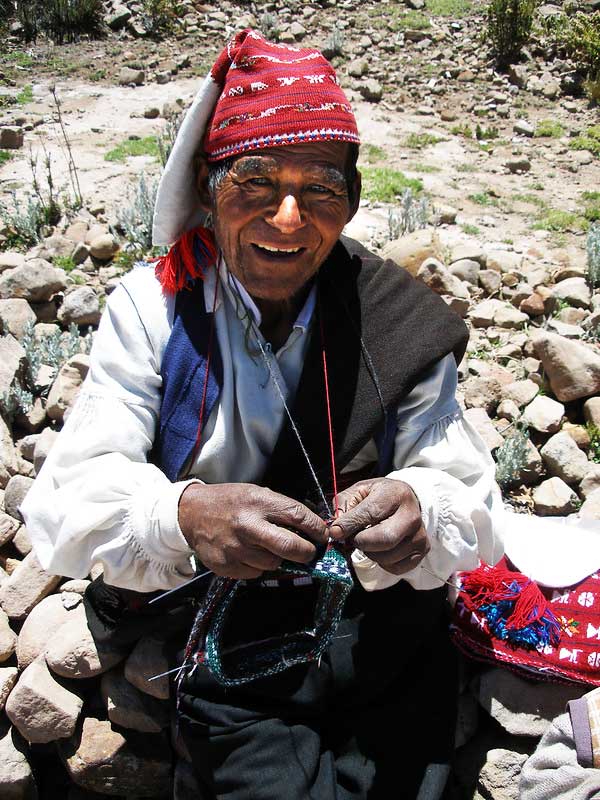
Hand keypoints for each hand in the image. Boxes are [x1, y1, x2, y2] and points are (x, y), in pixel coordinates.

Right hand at [178, 483, 327, 578]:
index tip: (322, 535)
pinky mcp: (227, 566)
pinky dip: (258, 566)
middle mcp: (248, 525)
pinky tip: (249, 553)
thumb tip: (311, 529)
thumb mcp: (256, 494)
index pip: (299, 517)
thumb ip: (281, 510)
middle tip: (309, 552)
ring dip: (278, 558)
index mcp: (259, 502)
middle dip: (307, 552)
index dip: (317, 529)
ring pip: (274, 564)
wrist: (190, 514)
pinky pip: (255, 573)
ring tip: (267, 546)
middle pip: (291, 547)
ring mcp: (236, 548)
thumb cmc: (230, 502)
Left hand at [328, 478, 428, 574]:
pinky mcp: (422, 550)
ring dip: (369, 553)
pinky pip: (396, 568)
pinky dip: (382, 563)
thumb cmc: (378, 496)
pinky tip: (379, 550)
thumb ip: (344, 507)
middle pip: (384, 539)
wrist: (404, 500)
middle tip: (352, 539)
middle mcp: (411, 515)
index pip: (371, 513)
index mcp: (395, 494)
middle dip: (361, 542)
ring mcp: (419, 535)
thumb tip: (336, 530)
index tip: (335, 532)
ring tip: (366, 541)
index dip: (350, 525)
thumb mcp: (358, 491)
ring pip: (388, 557)